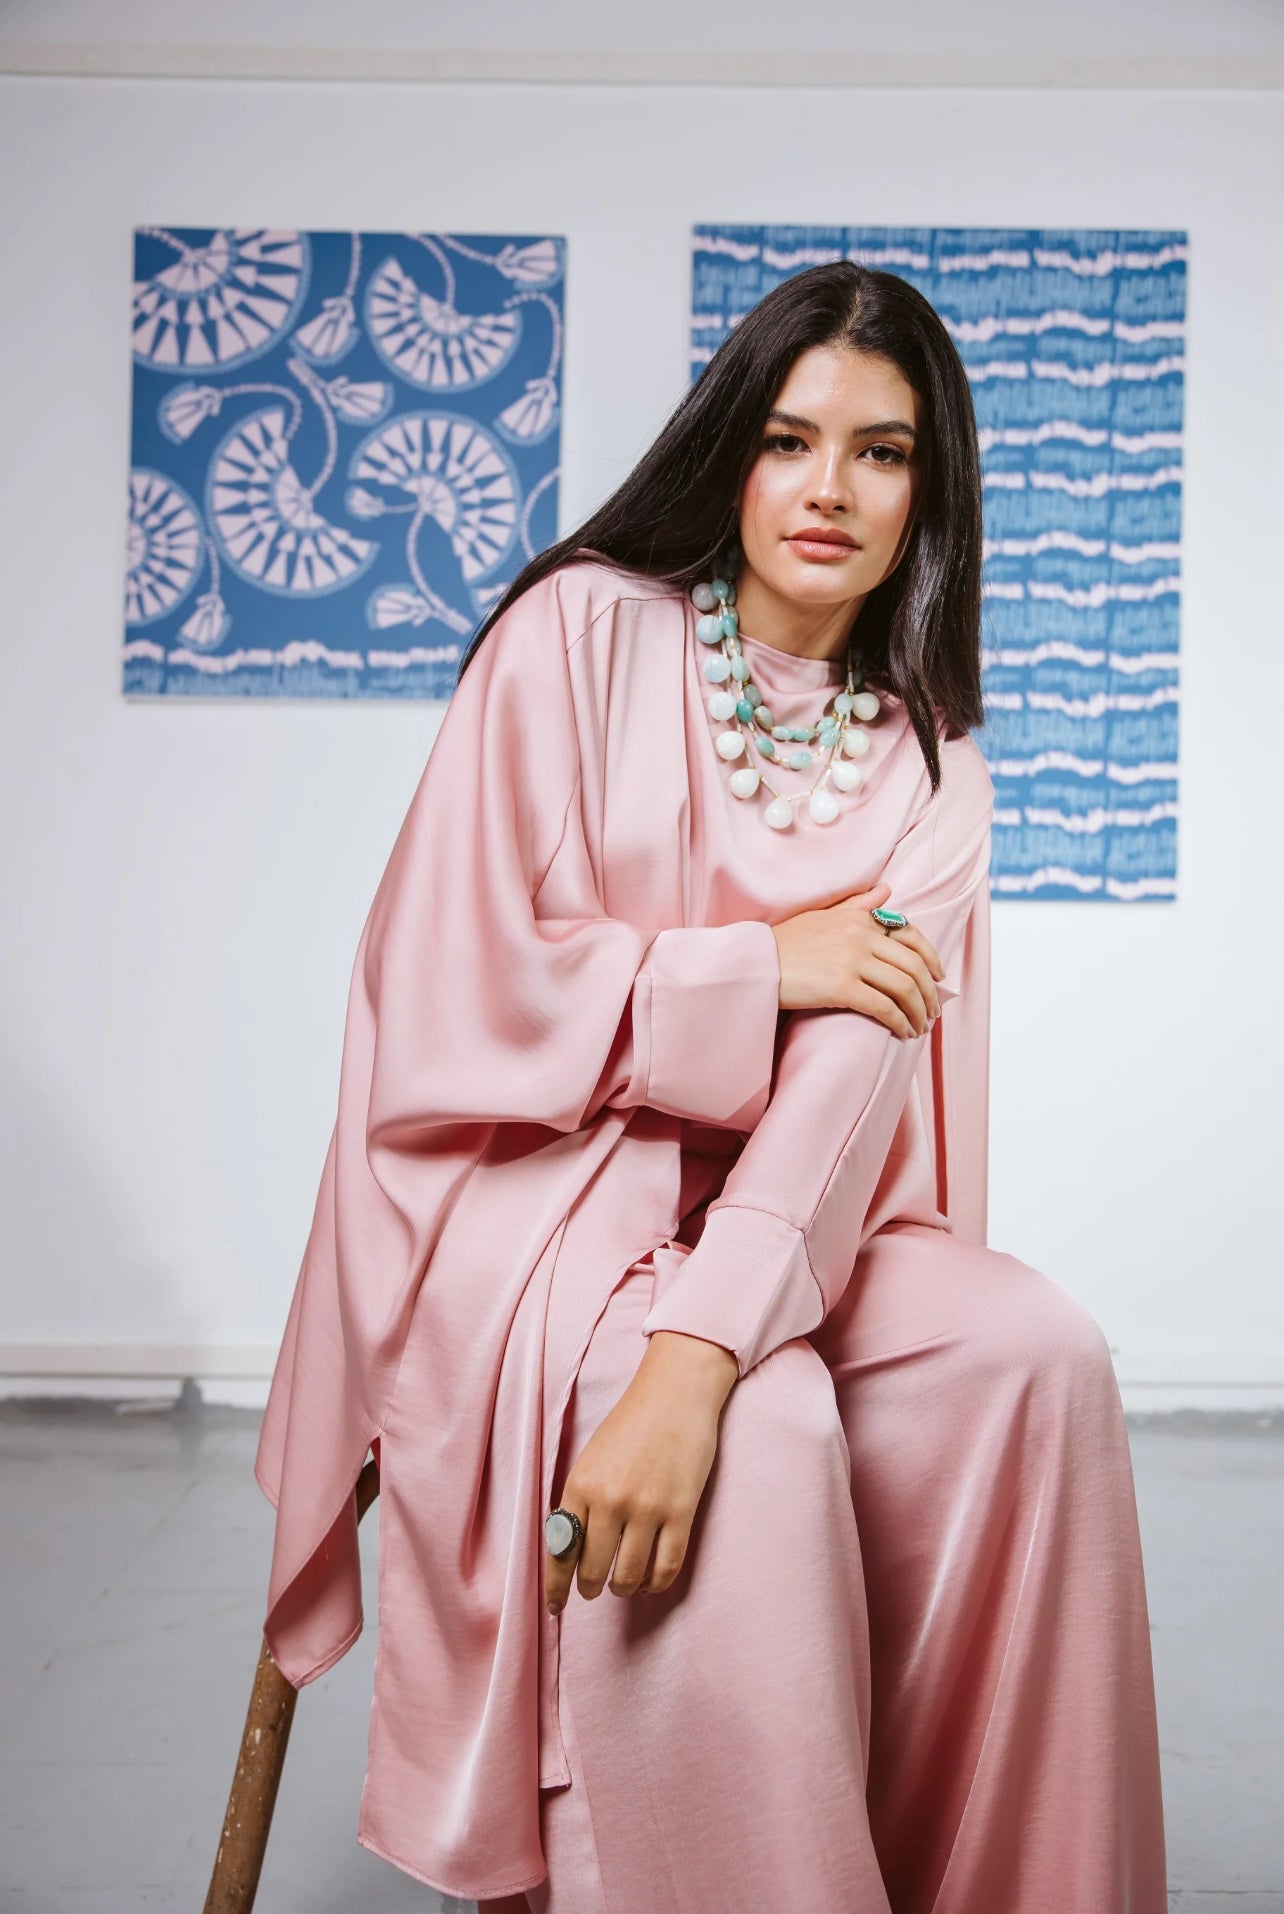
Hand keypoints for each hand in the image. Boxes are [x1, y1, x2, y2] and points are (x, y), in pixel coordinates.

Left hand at [544, 1330, 736, 1615]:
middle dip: (590, 1588)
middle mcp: (610, 1500)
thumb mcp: (591, 1458)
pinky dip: (655, 1583)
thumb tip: (571, 1550)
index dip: (556, 1587)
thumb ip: (580, 1502)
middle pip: (592, 1571)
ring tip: (623, 1585)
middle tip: (593, 1588)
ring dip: (623, 1589)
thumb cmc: (632, 1423)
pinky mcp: (681, 1512)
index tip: (555, 1607)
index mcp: (580, 1484)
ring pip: (629, 1577)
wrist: (676, 1392)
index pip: (560, 1551)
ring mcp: (647, 1508)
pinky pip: (665, 1568)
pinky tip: (651, 1580)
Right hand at [771, 880, 945, 1037]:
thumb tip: (887, 889)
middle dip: (929, 991)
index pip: (910, 934)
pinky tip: (903, 1032)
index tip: (939, 977)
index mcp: (858, 918)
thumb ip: (858, 904)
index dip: (931, 957)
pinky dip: (900, 1021)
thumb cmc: (785, 942)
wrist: (755, 963)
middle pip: (913, 964)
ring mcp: (852, 960)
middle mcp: (860, 935)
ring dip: (919, 1010)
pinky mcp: (842, 987)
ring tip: (921, 1026)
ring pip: (904, 987)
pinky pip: (883, 1007)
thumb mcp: (823, 915)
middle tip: (933, 1010)